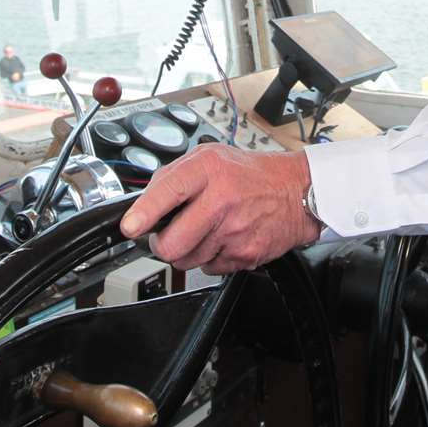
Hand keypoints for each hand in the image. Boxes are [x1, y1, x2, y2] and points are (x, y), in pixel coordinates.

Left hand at [119, 145, 321, 274]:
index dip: (144, 213)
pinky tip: (223, 239)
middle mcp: (221, 200)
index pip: (168, 192)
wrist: (297, 193)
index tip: (130, 227)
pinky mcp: (244, 255)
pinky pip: (209, 269)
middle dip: (162, 244)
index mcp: (209, 170)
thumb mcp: (210, 157)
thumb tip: (142, 204)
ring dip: (188, 251)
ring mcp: (234, 231)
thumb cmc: (250, 175)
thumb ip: (174, 176)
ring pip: (187, 261)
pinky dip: (210, 258)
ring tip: (205, 230)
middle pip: (172, 244)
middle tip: (167, 235)